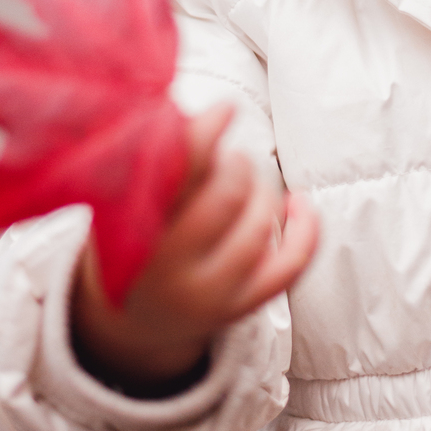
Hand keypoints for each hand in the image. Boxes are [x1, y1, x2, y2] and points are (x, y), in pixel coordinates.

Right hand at [71, 103, 318, 390]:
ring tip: (244, 183)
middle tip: (229, 159)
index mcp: (131, 236)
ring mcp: (207, 294)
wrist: (134, 321)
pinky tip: (298, 203)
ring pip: (258, 228)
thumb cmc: (133, 241)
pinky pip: (289, 267)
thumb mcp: (124, 205)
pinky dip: (306, 230)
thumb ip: (155, 164)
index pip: (177, 176)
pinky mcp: (241, 307)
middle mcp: (167, 270)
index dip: (206, 135)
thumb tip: (198, 114)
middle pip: (225, 198)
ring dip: (262, 192)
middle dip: (236, 166)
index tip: (224, 109)